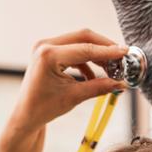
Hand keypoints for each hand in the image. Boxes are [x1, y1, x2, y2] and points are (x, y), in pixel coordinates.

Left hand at [9, 29, 128, 134]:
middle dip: (104, 47)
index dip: (108, 51)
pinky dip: (86, 59)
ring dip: (96, 54)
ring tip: (111, 69)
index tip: (126, 53)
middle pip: (84, 37)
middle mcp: (45, 45)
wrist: (26, 114)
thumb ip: (99, 87)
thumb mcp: (74, 97)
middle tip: (121, 59)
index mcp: (48, 56)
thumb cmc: (44, 107)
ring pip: (79, 42)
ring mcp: (45, 46)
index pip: (86, 48)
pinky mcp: (48, 51)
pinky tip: (94, 75)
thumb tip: (122, 83)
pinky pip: (73, 49)